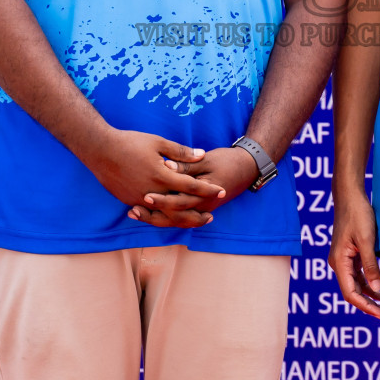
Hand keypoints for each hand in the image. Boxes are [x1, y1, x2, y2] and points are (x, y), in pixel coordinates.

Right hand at [81, 129, 225, 226]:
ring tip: (193, 221)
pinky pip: (150, 214)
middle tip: (211, 217)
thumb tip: (202, 155)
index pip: (191, 186)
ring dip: (181, 220)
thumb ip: (181, 152)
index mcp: (161, 175)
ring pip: (164, 216)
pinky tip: (170, 217)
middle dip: (197, 214)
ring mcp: (139, 199)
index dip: (208, 189)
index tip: (221, 191)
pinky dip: (163, 217)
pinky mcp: (129, 201)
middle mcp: (152, 191)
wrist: (100, 150)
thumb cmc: (130, 143)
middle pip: (180, 209)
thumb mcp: (158, 142)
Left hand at [127, 145, 257, 227]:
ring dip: (154, 217)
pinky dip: (161, 214)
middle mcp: (201, 207)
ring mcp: (200, 208)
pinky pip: (178, 215)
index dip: (161, 200)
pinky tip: (146, 209)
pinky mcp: (197, 206)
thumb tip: (167, 165)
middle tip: (132, 210)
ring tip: (133, 212)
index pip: (179, 202)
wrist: (247, 168)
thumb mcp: (208, 160)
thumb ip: (187, 165)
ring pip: (174, 219)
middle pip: (173, 216)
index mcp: (204, 196)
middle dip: (152, 214)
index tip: (145, 196)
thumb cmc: (228, 161)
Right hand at [329, 191, 379, 321]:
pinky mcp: (351, 254)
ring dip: (372, 297)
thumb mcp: (367, 240)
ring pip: (358, 285)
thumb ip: (371, 266)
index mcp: (339, 262)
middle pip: (354, 292)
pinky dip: (371, 284)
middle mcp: (339, 263)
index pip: (351, 293)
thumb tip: (377, 289)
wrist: (350, 195)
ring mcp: (345, 259)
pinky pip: (360, 275)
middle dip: (371, 306)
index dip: (367, 307)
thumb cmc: (357, 214)